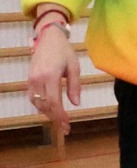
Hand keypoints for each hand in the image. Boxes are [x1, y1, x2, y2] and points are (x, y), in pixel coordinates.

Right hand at [26, 18, 81, 136]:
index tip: (67, 125)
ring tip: (59, 120)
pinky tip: (50, 110)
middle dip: (55, 118)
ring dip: (48, 113)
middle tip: (65, 128)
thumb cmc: (64, 52)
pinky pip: (33, 97)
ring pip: (37, 103)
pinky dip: (41, 106)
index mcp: (50, 76)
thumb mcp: (74, 67)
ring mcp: (31, 80)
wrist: (48, 39)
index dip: (60, 116)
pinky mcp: (29, 79)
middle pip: (45, 105)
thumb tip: (75, 103)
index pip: (54, 102)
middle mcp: (38, 79)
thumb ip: (75, 86)